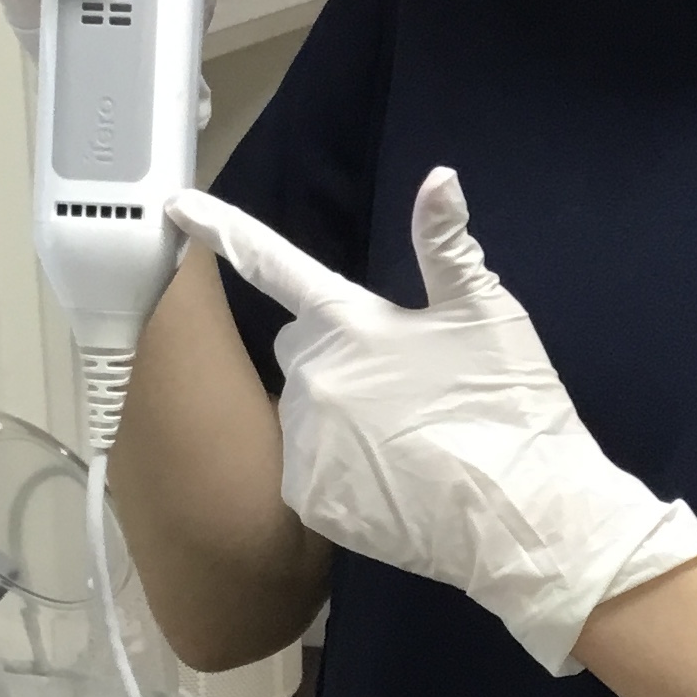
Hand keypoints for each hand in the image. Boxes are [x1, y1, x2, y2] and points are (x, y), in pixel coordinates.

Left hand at [168, 167, 696, 674]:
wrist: (521, 519)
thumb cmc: (508, 406)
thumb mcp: (489, 315)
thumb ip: (448, 247)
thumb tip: (438, 178)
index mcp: (349, 325)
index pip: (274, 264)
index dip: (222, 229)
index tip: (176, 204)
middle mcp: (311, 379)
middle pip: (303, 349)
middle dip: (339, 355)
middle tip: (405, 384)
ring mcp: (305, 442)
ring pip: (306, 411)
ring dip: (340, 416)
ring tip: (407, 441)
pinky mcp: (307, 499)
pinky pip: (309, 467)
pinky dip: (341, 469)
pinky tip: (393, 479)